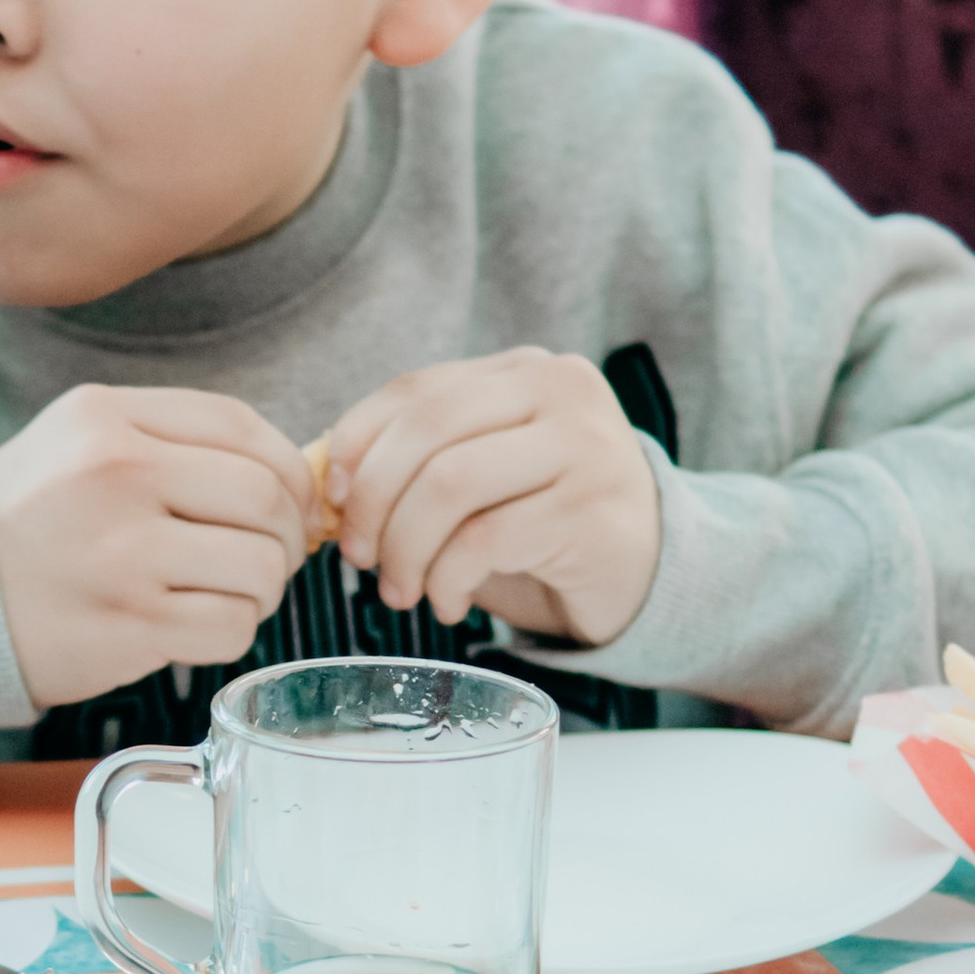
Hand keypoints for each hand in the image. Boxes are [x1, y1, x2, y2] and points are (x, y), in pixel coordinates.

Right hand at [0, 385, 314, 709]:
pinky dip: (232, 629)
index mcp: (107, 418)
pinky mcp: (129, 624)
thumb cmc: (31, 520)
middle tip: (264, 555)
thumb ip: (176, 439)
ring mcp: (123, 553)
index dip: (288, 468)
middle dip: (284, 534)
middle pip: (264, 496)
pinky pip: (231, 626)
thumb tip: (292, 479)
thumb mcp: (81, 441)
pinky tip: (197, 624)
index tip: (290, 500)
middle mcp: (117, 475)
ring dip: (264, 588)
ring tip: (229, 592)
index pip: (241, 426)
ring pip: (260, 567)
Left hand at [318, 351, 662, 647]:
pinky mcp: (591, 509)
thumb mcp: (480, 478)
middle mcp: (559, 389)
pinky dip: (447, 579)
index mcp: (522, 370)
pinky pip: (484, 540)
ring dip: (405, 549)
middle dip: (374, 502)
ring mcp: (583, 445)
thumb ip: (418, 462)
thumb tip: (328, 484)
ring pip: (450, 484)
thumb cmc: (543, 525)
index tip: (333, 500)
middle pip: (427, 431)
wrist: (646, 573)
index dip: (359, 443)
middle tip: (358, 559)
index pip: (417, 389)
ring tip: (400, 591)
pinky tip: (448, 603)